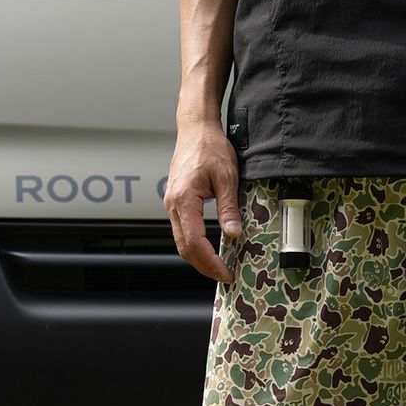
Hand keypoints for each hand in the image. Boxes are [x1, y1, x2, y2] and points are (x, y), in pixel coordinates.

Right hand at [164, 121, 242, 282]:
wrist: (196, 129)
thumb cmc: (209, 147)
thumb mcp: (227, 177)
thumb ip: (228, 208)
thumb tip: (233, 235)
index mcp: (183, 200)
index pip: (194, 243)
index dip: (210, 262)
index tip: (226, 273)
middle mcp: (172, 204)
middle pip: (184, 248)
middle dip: (204, 266)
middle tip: (224, 276)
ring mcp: (172, 204)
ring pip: (181, 241)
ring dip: (198, 258)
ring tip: (218, 267)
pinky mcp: (176, 202)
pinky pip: (182, 230)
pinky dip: (194, 245)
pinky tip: (209, 250)